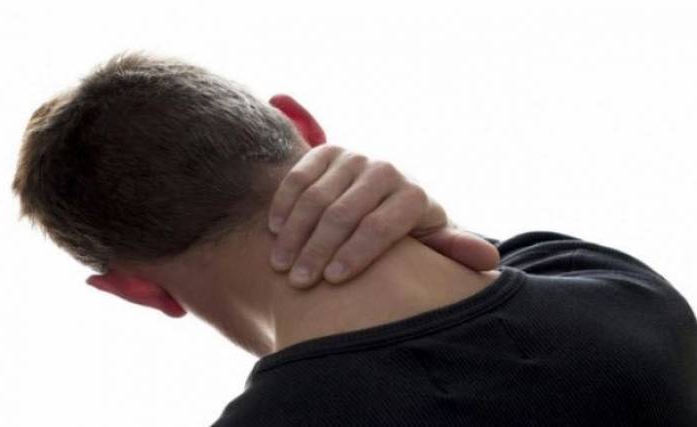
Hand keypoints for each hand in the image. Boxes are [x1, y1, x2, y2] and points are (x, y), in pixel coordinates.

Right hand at [268, 144, 499, 288]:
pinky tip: (273, 231)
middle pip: (343, 212)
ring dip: (294, 232)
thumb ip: (453, 249)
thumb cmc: (408, 231)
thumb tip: (489, 259)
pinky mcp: (327, 152)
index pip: (381, 225)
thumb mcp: (432, 241)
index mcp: (413, 194)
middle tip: (299, 281)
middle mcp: (385, 170)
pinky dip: (283, 203)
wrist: (383, 196)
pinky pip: (298, 176)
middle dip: (318, 250)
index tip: (333, 281)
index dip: (356, 254)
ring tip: (280, 265)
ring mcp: (354, 158)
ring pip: (316, 196)